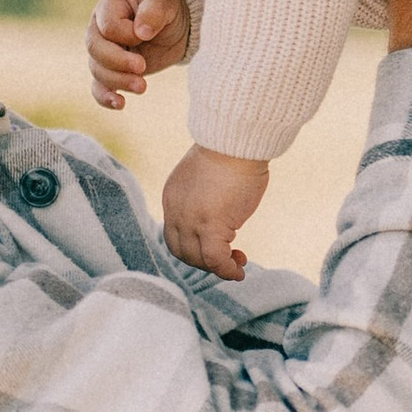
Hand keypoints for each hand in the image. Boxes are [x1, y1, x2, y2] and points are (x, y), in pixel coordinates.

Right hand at [89, 0, 190, 108]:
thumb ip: (153, 13)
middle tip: (142, 67)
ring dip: (119, 81)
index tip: (146, 35)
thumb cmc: (166, 7)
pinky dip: (106, 98)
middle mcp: (99, 29)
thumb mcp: (164, 2)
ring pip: (98, 70)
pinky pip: (99, 87)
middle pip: (95, 49)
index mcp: (109, 7)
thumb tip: (141, 32)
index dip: (125, 34)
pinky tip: (120, 104)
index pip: (107, 26)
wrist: (175, 25)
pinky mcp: (112, 72)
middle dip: (118, 62)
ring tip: (143, 86)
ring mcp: (103, 52)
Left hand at [162, 140, 269, 280]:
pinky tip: (239, 271)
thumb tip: (221, 211)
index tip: (216, 245)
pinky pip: (215, 260)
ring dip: (217, 267)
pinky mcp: (211, 225)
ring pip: (198, 259)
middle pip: (182, 251)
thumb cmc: (231, 152)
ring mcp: (191, 220)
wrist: (235, 140)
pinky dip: (226, 270)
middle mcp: (176, 212)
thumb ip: (205, 197)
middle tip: (229, 257)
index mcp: (172, 198)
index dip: (194, 247)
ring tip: (237, 265)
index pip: (175, 235)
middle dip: (205, 260)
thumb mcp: (208, 177)